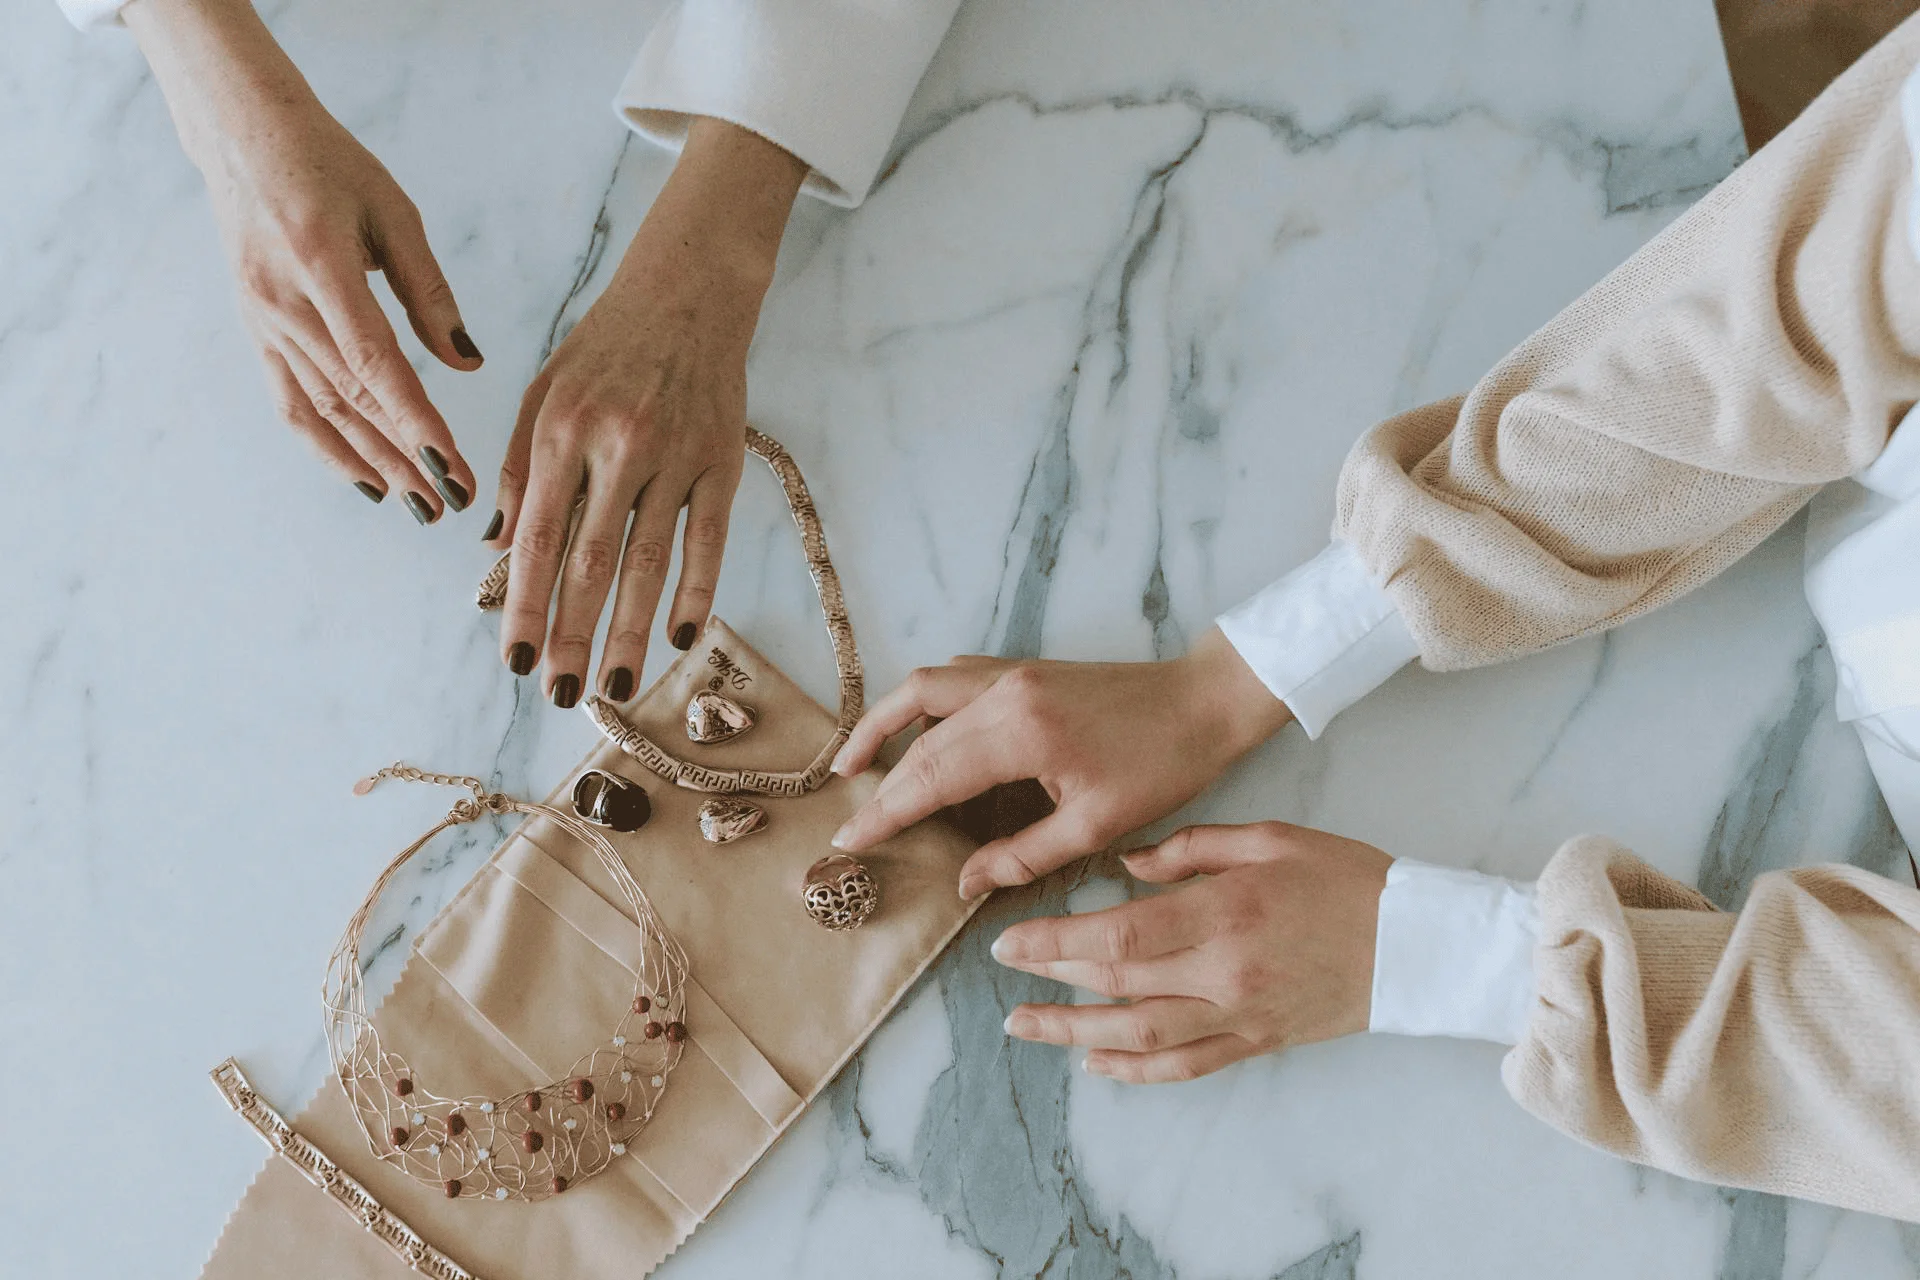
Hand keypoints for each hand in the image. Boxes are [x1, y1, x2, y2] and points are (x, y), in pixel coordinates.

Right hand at [127, 0, 480, 516]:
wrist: (243, 139)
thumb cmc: (330, 167)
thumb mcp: (394, 213)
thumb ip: (430, 291)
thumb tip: (470, 363)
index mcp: (322, 265)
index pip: (374, 362)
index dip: (413, 420)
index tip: (450, 464)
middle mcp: (283, 304)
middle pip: (352, 399)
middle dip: (404, 457)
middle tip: (452, 502)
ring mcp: (264, 323)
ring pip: (323, 410)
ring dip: (372, 464)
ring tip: (419, 506)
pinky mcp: (258, 332)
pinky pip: (293, 402)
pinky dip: (328, 447)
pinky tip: (367, 479)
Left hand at [490, 118, 807, 705]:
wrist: (689, 290)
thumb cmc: (606, 346)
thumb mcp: (544, 392)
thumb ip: (520, 470)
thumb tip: (499, 550)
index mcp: (561, 429)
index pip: (538, 536)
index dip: (525, 605)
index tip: (515, 662)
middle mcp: (617, 445)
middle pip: (590, 560)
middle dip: (572, 635)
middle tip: (559, 694)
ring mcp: (674, 455)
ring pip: (649, 560)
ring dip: (628, 629)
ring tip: (614, 685)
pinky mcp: (723, 461)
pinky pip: (709, 538)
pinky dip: (696, 589)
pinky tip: (680, 637)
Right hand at [829, 628, 1294, 897]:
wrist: (1204, 702)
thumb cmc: (1162, 766)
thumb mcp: (1096, 826)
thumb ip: (1023, 856)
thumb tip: (965, 883)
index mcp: (1022, 734)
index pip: (931, 775)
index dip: (887, 811)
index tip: (852, 839)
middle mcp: (1005, 693)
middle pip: (918, 738)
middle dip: (878, 781)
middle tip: (849, 822)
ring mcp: (1011, 672)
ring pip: (922, 691)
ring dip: (883, 726)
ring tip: (853, 764)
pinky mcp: (1023, 667)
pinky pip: (951, 676)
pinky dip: (918, 701)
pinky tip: (911, 728)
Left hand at [993, 822, 1390, 1082]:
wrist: (1419, 942)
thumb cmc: (1345, 876)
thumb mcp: (1269, 836)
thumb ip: (1190, 847)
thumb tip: (1126, 864)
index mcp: (1224, 913)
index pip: (1117, 937)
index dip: (1054, 942)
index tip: (1009, 938)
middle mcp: (1225, 972)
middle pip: (1117, 986)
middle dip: (1050, 979)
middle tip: (1003, 971)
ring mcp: (1241, 1014)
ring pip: (1141, 1036)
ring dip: (1073, 1033)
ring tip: (1024, 1026)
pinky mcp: (1259, 1041)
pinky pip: (1187, 1066)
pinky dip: (1136, 1071)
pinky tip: (1094, 1063)